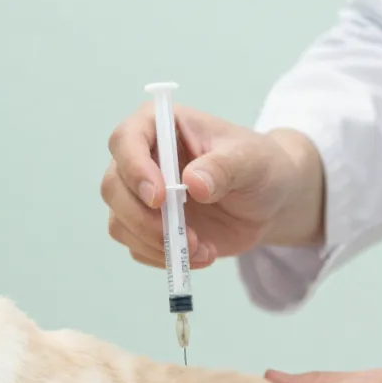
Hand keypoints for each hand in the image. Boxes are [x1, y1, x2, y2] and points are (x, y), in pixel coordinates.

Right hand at [102, 103, 325, 270]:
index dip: (134, 169)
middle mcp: (142, 158)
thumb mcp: (251, 160)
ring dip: (156, 243)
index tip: (160, 198)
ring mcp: (140, 196)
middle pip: (113, 187)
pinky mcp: (148, 227)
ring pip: (120, 222)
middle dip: (143, 218)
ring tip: (202, 249)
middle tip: (182, 235)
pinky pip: (137, 248)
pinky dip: (166, 257)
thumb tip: (193, 183)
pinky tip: (201, 254)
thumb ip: (223, 167)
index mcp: (160, 126)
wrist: (268, 202)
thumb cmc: (259, 166)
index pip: (126, 140)